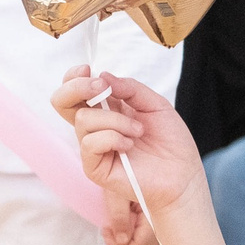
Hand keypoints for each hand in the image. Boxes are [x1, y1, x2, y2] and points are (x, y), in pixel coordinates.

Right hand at [52, 66, 202, 244]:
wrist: (183, 174)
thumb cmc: (171, 142)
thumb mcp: (156, 105)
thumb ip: (130, 89)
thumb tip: (102, 76)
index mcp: (107, 110)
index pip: (74, 91)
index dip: (74, 77)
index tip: (88, 70)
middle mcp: (95, 127)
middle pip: (61, 102)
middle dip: (76, 88)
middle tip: (100, 88)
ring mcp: (93, 148)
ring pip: (83, 119)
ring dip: (115, 120)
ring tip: (138, 131)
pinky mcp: (95, 168)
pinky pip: (90, 143)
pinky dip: (112, 138)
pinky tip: (130, 145)